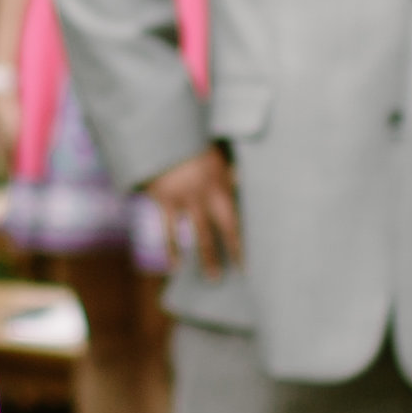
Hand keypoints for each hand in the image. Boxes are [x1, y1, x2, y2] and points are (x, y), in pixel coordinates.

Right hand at [144, 145, 240, 277]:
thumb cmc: (190, 144)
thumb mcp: (215, 155)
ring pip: (198, 234)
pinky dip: (171, 248)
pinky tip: (175, 265)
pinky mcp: (164, 200)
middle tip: (244, 271)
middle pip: (223, 230)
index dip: (244, 240)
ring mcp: (184, 199)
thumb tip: (241, 180)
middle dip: (232, 253)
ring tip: (212, 278)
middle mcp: (205, 195)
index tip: (252, 259)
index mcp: (221, 184)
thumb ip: (228, 172)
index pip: (237, 218)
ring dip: (206, 257)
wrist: (159, 134)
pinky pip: (168, 230)